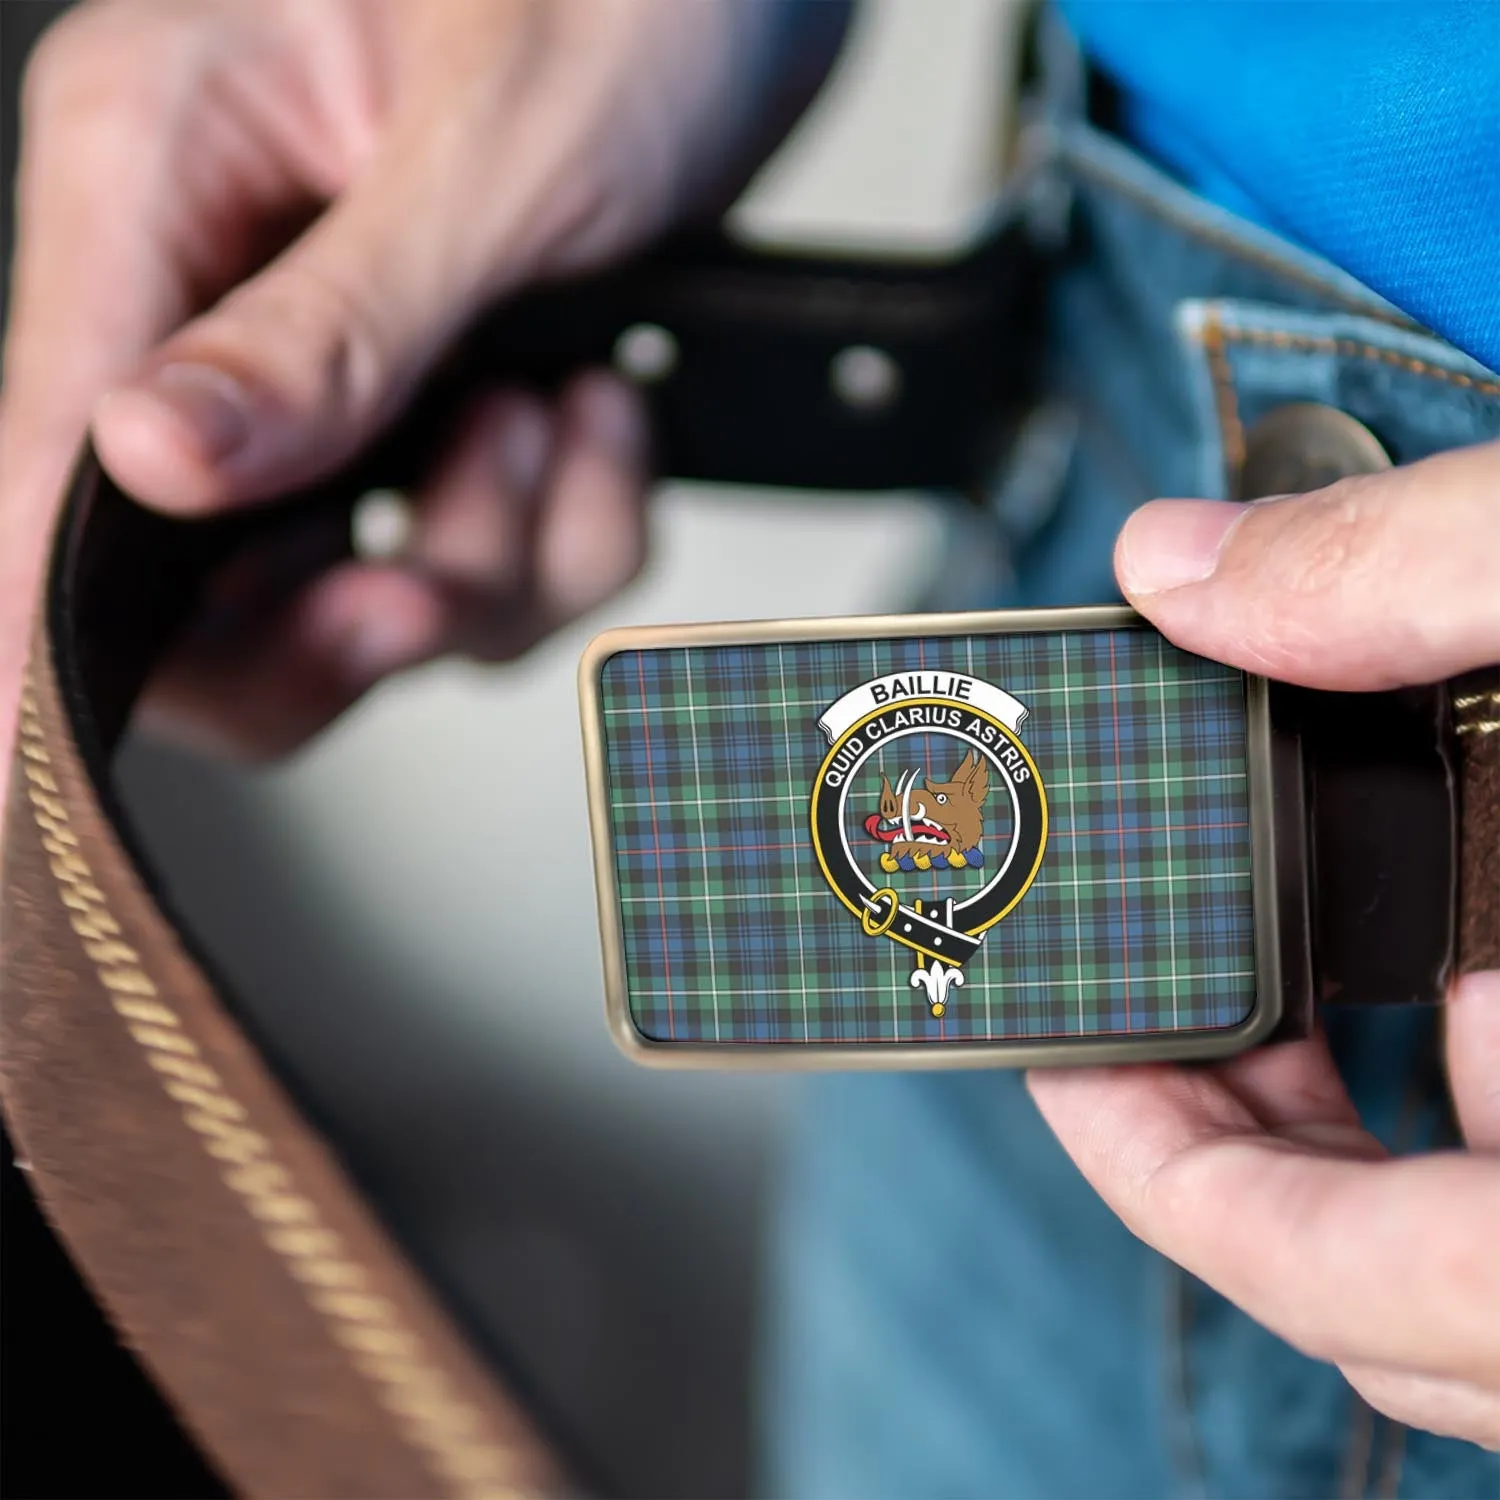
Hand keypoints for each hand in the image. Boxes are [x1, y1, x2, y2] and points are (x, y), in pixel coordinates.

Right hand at [0, 0, 843, 758]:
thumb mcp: (491, 154)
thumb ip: (328, 329)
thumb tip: (145, 461)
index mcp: (160, 169)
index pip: (47, 443)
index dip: (38, 621)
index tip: (23, 759)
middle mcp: (223, 284)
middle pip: (205, 581)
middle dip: (356, 614)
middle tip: (438, 588)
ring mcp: (337, 366)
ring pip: (376, 590)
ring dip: (503, 551)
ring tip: (563, 414)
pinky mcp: (438, 414)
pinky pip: (498, 561)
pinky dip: (576, 527)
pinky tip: (604, 414)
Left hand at [1030, 442, 1499, 1448]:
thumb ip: (1425, 572)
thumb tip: (1186, 563)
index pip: (1369, 1281)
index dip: (1181, 1183)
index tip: (1061, 1065)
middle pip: (1395, 1287)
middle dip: (1241, 1138)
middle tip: (1128, 1006)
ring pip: (1470, 1254)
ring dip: (1347, 1123)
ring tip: (1253, 980)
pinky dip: (1455, 1098)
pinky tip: (1434, 975)